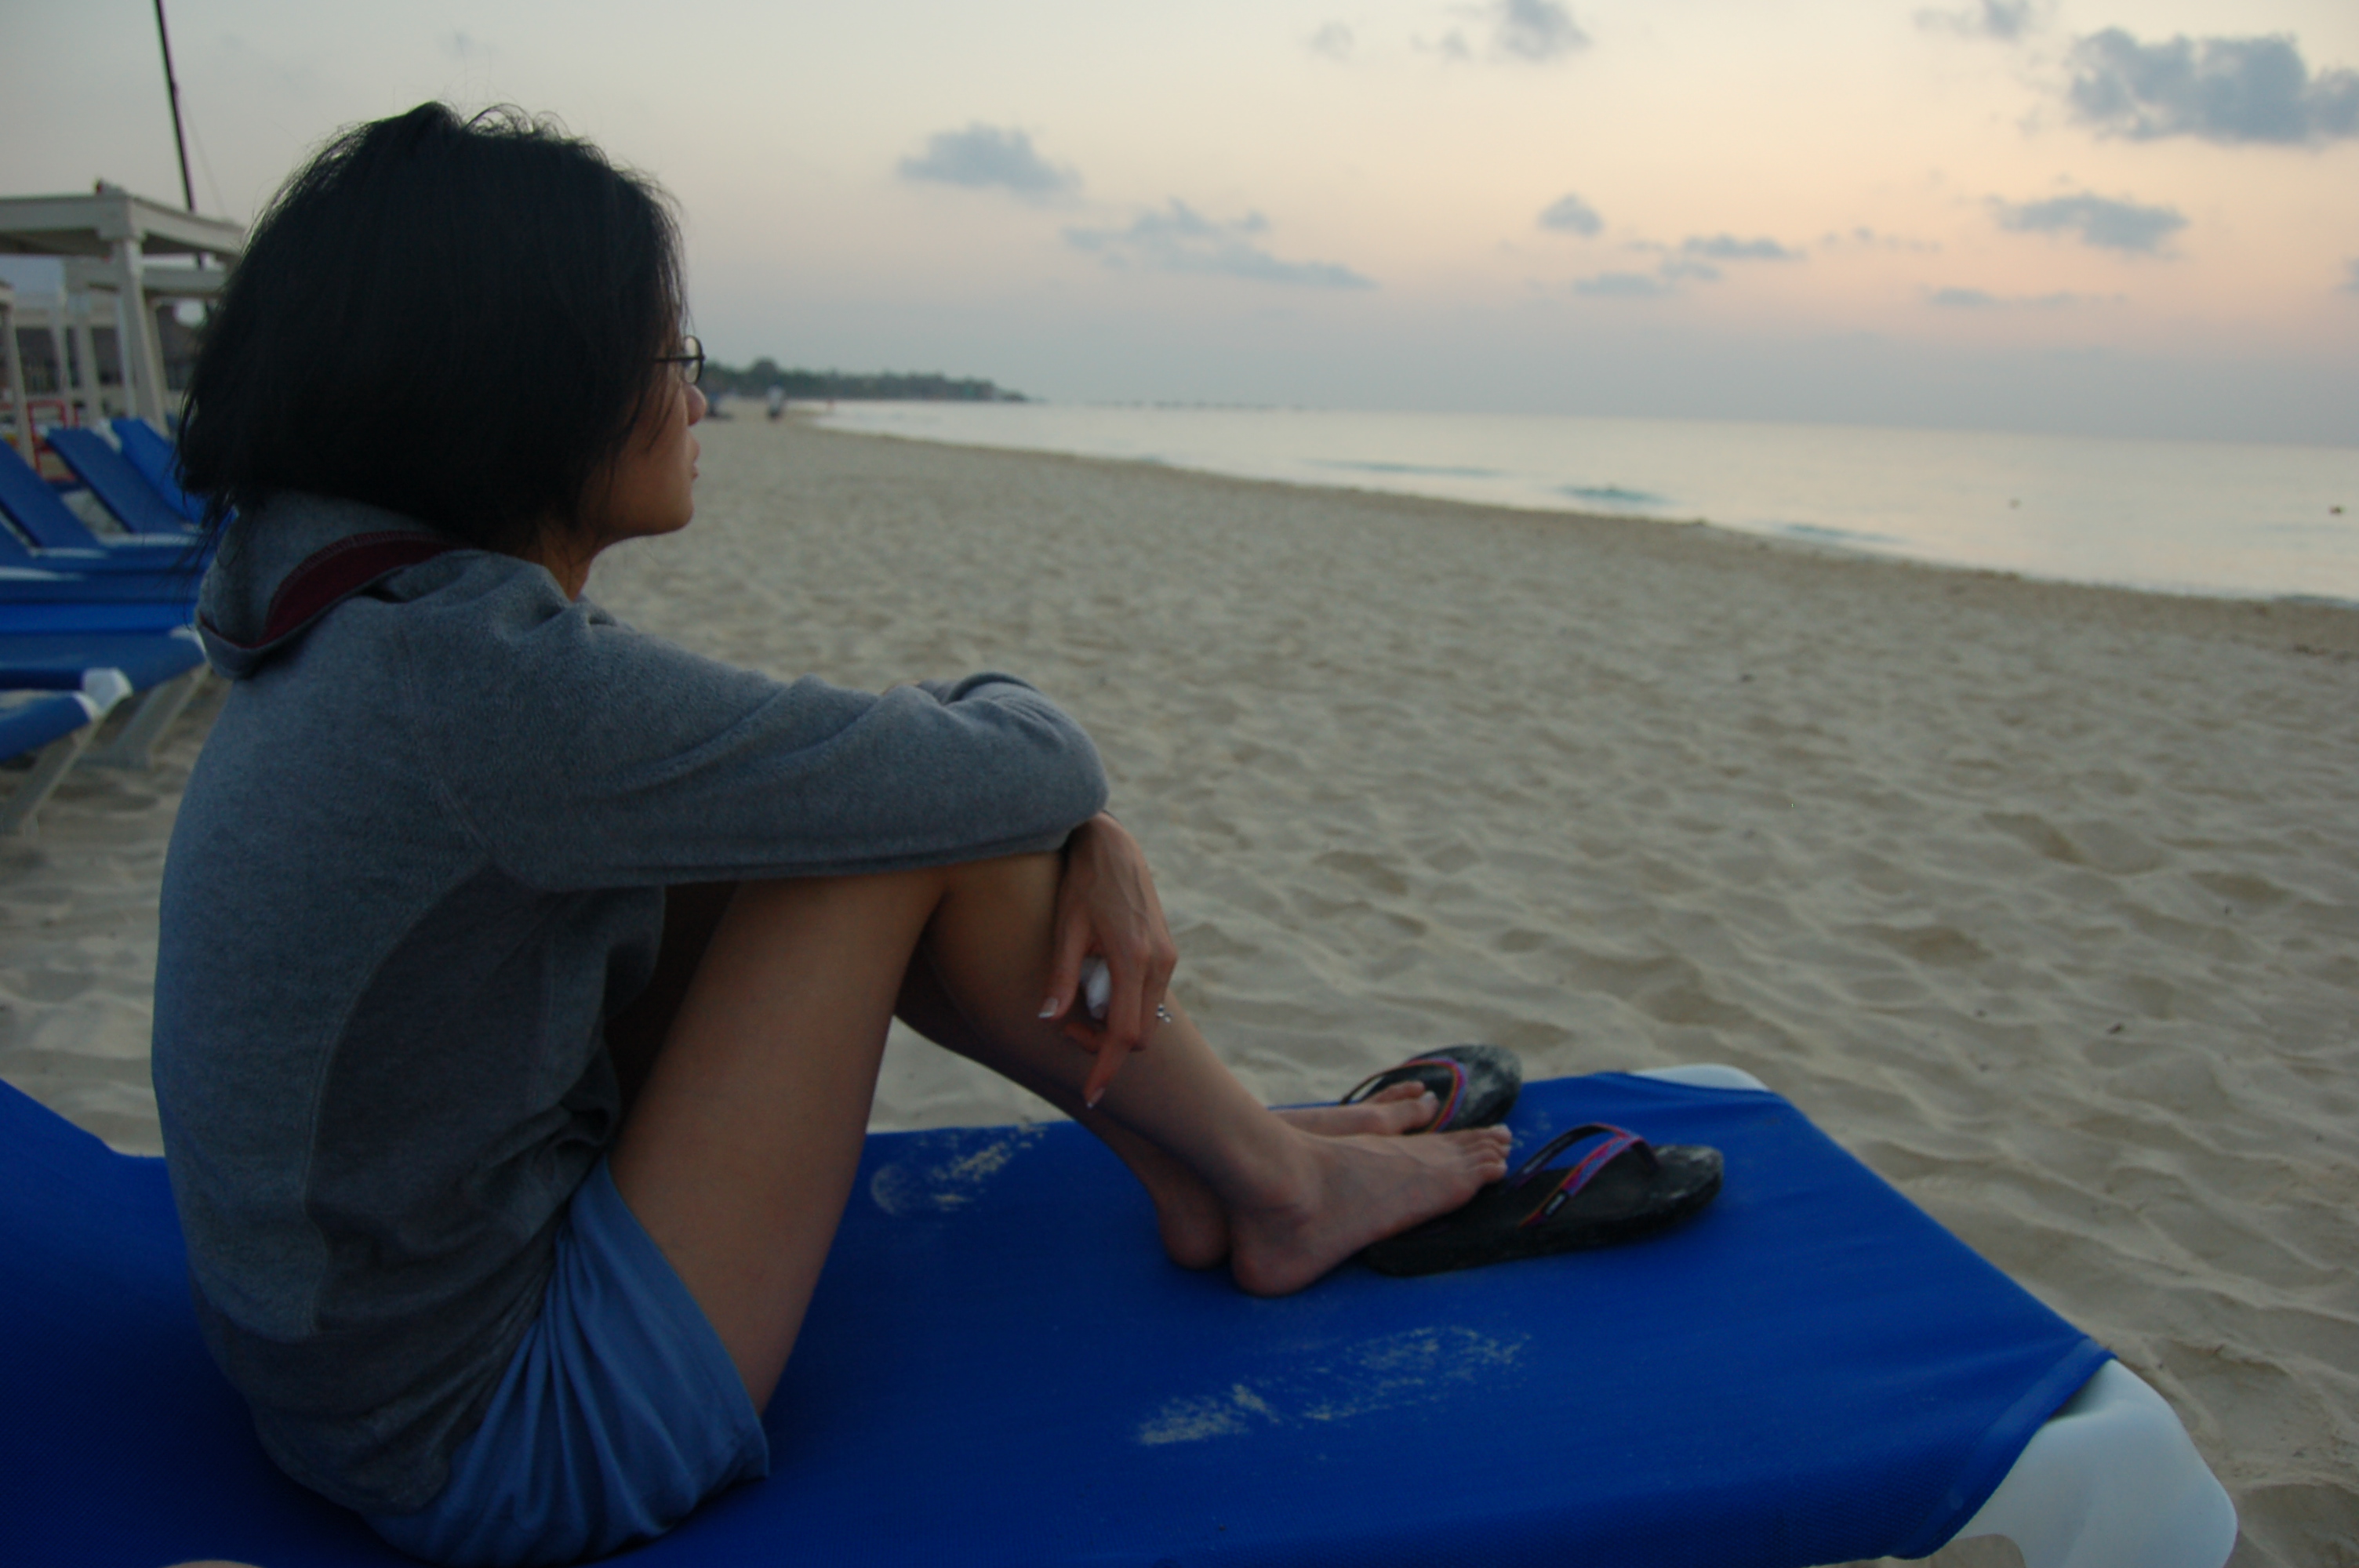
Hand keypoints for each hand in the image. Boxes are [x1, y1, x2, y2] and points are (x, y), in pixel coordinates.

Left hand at [1037, 813, 1178, 1105]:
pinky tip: (1096, 985)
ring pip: (1145, 1018)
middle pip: (1138, 1034)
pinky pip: (1148, 997)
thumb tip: (1048, 1020)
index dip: (1106, 1067)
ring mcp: (1167, 958)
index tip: (1091, 1094)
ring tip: (1078, 1003)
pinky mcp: (1165, 953)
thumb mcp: (1064, 928)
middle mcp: (1159, 963)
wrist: (1114, 848)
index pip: (1124, 1033)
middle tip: (1067, 1026)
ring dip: (1113, 1025)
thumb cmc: (1083, 883)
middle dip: (1104, 1045)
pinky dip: (1123, 1006)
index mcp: (1134, 959)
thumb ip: (1060, 977)